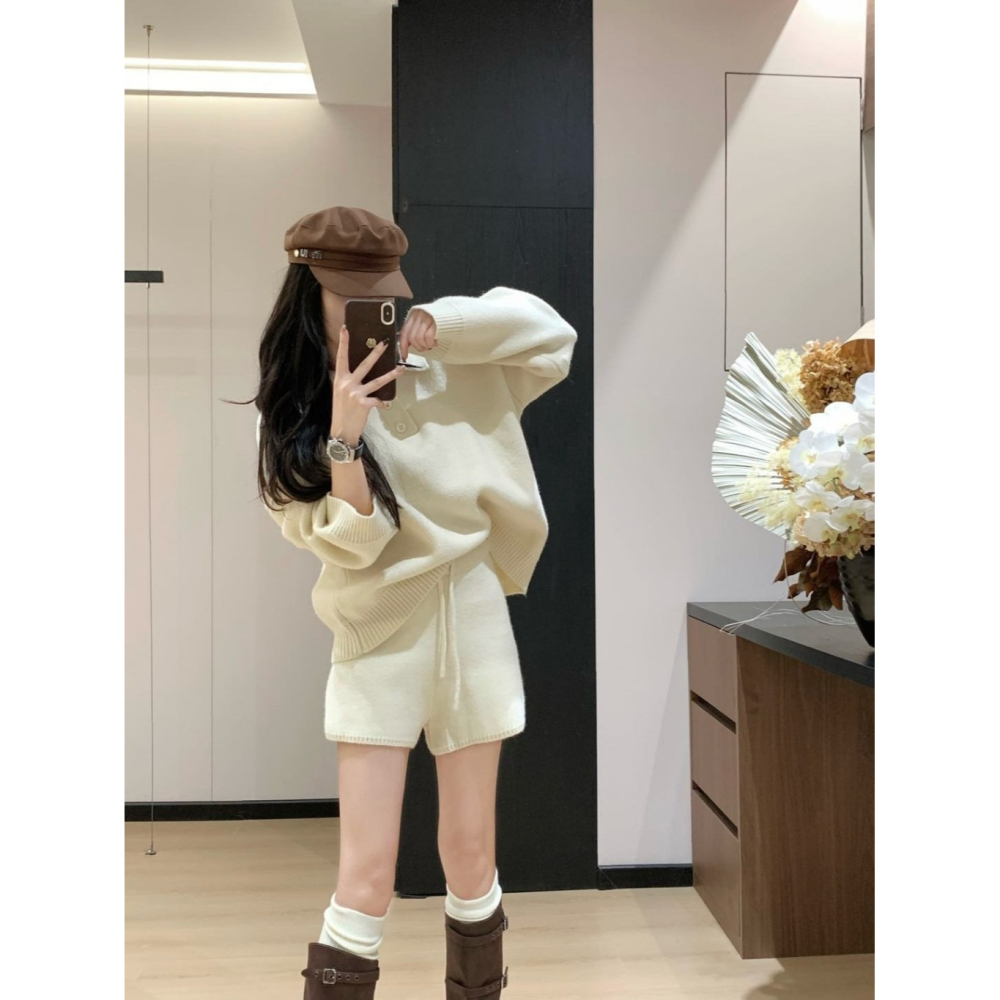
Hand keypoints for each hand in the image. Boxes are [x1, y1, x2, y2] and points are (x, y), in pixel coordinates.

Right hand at [329, 324, 403, 443]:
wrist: (341, 431)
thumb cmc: (341, 411)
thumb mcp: (340, 393)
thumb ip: (348, 381)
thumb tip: (359, 372)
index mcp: (339, 379)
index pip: (341, 357)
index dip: (343, 343)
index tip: (345, 328)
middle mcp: (346, 384)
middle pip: (364, 365)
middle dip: (375, 353)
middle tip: (384, 343)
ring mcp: (355, 394)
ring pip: (377, 381)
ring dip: (390, 375)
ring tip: (400, 369)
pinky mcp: (363, 404)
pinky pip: (378, 400)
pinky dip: (383, 403)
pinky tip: (386, 404)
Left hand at [398, 307, 436, 361]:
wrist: (456, 316)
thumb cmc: (439, 322)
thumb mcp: (424, 324)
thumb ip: (415, 331)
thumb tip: (407, 346)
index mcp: (413, 314)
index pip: (404, 332)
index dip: (403, 346)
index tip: (404, 356)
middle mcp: (418, 314)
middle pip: (411, 337)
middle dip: (418, 347)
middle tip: (426, 348)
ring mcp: (427, 317)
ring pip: (419, 339)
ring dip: (425, 345)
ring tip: (432, 343)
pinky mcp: (435, 322)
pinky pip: (428, 338)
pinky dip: (431, 343)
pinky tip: (435, 342)